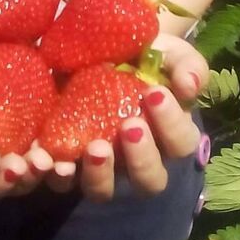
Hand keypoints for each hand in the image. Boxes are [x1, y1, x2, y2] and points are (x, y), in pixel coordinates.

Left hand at [46, 33, 206, 202]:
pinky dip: (56, 172)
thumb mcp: (169, 52)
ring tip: (94, 148)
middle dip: (141, 159)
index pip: (182, 144)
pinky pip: (62, 182)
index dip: (171, 124)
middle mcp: (139, 161)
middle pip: (150, 181)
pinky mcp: (69, 163)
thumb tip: (190, 87)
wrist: (100, 48)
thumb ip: (186, 66)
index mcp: (169, 137)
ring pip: (105, 190)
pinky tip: (50, 158)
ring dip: (99, 174)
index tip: (154, 93)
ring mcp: (104, 168)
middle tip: (129, 126)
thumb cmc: (143, 55)